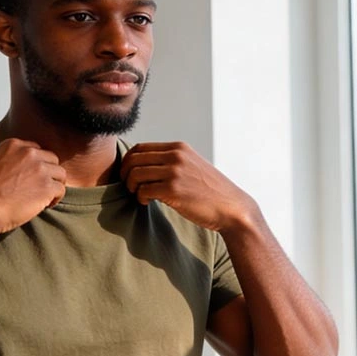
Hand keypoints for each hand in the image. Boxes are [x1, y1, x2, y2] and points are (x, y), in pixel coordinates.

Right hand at [0, 138, 66, 233]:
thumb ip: (6, 158)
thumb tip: (14, 165)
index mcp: (14, 145)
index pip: (36, 149)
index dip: (37, 163)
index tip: (33, 175)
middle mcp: (29, 153)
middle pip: (52, 159)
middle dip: (48, 173)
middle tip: (41, 187)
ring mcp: (40, 169)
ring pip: (60, 174)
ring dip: (54, 185)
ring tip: (45, 197)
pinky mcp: (46, 187)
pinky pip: (61, 190)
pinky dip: (55, 199)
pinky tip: (45, 206)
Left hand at [119, 142, 256, 232]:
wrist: (231, 208)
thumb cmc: (210, 191)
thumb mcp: (193, 166)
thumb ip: (172, 161)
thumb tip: (145, 164)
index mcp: (179, 148)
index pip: (141, 147)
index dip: (129, 161)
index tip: (130, 175)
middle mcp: (176, 156)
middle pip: (134, 159)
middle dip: (125, 174)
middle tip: (129, 187)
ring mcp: (175, 173)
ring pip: (135, 174)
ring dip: (132, 187)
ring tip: (139, 195)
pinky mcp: (173, 191)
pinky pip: (143, 191)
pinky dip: (140, 198)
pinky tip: (147, 203)